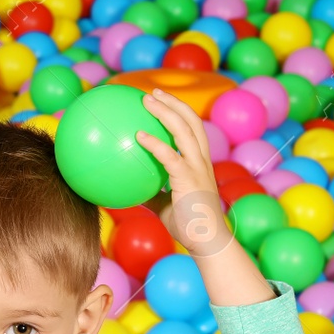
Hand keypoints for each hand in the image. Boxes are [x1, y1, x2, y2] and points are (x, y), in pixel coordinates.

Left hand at [135, 89, 233, 258]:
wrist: (206, 242)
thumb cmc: (187, 226)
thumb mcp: (164, 206)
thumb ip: (150, 193)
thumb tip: (126, 189)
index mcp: (199, 163)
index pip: (192, 130)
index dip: (179, 113)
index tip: (161, 102)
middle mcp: (201, 160)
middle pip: (191, 121)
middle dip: (173, 103)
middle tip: (152, 92)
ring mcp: (197, 167)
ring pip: (185, 129)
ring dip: (166, 111)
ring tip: (146, 99)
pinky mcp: (189, 178)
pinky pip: (170, 155)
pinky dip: (154, 142)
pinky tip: (138, 135)